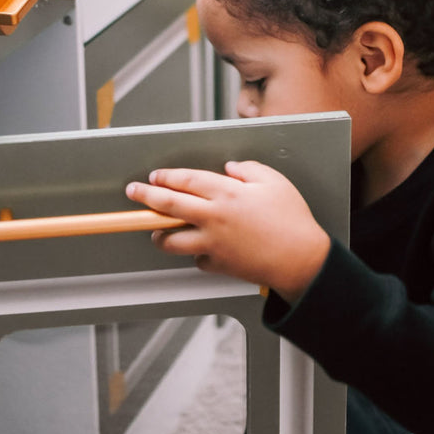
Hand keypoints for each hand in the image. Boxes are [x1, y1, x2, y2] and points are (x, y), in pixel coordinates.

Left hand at [125, 161, 330, 301]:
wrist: (301, 260)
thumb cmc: (292, 220)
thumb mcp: (274, 182)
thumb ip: (249, 170)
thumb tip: (231, 168)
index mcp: (226, 193)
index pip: (186, 180)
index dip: (166, 177)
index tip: (154, 177)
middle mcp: (213, 217)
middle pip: (169, 206)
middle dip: (145, 198)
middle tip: (133, 193)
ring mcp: (213, 243)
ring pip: (172, 240)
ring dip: (160, 234)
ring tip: (156, 230)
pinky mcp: (218, 265)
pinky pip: (197, 259)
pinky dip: (196, 254)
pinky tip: (202, 248)